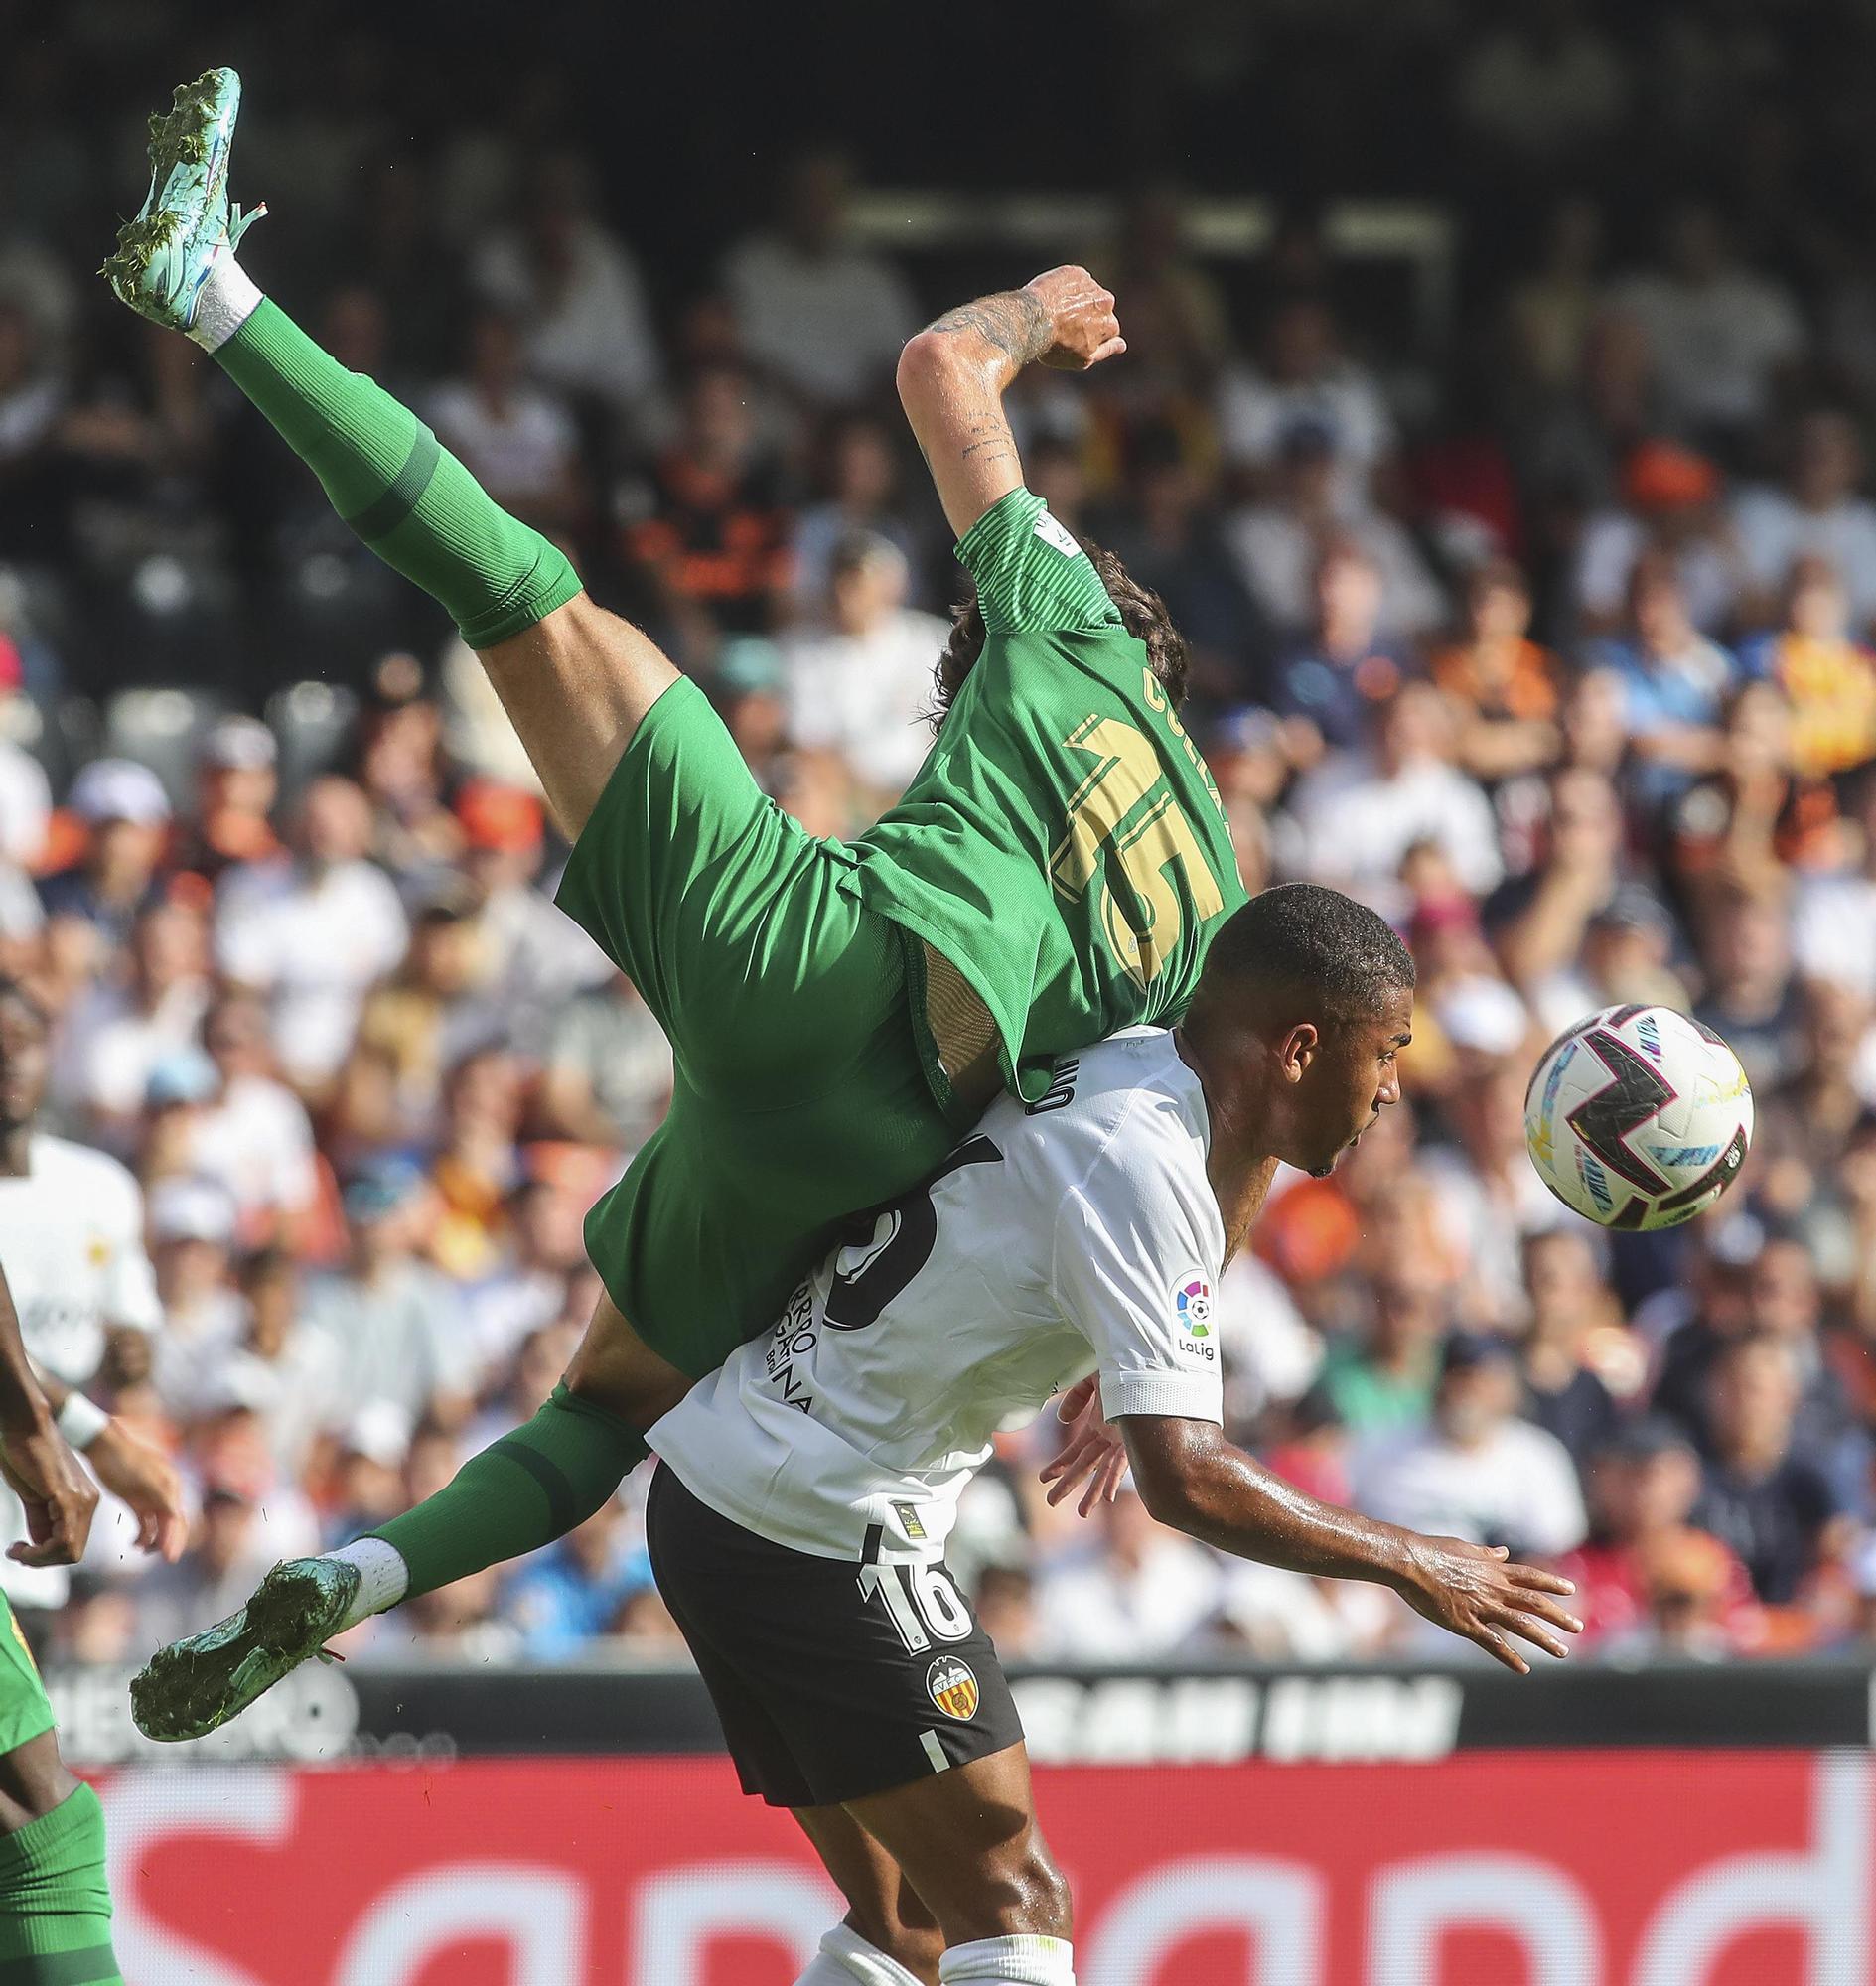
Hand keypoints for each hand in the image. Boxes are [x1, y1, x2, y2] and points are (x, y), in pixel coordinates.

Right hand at [0, 1421, 97, 1566]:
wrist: (25, 1426)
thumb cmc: (26, 1455)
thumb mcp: (35, 1495)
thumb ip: (40, 1519)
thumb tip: (39, 1544)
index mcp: (84, 1500)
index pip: (73, 1544)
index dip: (46, 1556)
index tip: (20, 1551)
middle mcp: (89, 1501)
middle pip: (73, 1552)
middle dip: (42, 1560)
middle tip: (16, 1552)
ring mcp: (81, 1500)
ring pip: (69, 1552)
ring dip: (38, 1559)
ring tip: (16, 1550)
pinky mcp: (67, 1497)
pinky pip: (62, 1540)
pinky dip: (38, 1553)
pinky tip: (18, 1546)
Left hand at [88, 1419, 187, 1561]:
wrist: (102, 1447)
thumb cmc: (124, 1460)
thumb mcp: (144, 1479)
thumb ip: (162, 1496)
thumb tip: (177, 1515)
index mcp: (170, 1486)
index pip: (178, 1518)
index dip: (176, 1538)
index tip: (171, 1557)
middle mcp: (164, 1493)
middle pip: (172, 1523)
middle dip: (169, 1542)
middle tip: (166, 1559)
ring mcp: (150, 1498)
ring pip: (158, 1526)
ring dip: (154, 1540)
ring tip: (141, 1551)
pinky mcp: (136, 1501)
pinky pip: (144, 1523)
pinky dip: (142, 1535)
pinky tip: (133, 1543)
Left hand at [1021, 267, 1126, 371]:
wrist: (1032, 319)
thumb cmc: (1056, 345)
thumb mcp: (1083, 359)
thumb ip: (1106, 350)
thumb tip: (1123, 345)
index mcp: (1111, 324)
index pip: (1109, 329)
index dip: (1093, 334)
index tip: (1076, 337)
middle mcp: (1106, 302)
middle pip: (1101, 308)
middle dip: (1088, 314)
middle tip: (1065, 325)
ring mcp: (1091, 285)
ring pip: (1088, 294)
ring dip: (1077, 300)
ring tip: (1056, 312)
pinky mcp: (1076, 273)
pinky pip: (1075, 280)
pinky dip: (1067, 288)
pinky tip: (1053, 299)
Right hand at [1039, 1375, 1128, 1515]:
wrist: (1147, 1365)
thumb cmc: (1122, 1369)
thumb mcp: (1092, 1380)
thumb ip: (1076, 1397)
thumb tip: (1062, 1420)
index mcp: (1099, 1424)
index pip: (1076, 1450)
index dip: (1060, 1464)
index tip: (1044, 1478)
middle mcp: (1110, 1437)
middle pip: (1085, 1465)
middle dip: (1068, 1484)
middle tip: (1052, 1502)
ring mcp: (1125, 1441)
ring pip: (1104, 1471)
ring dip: (1092, 1492)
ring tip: (1082, 1513)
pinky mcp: (1138, 1440)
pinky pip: (1123, 1464)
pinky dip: (1113, 1480)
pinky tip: (1107, 1497)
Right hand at [1392, 1534, 1580, 1674]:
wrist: (1411, 1562)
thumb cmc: (1433, 1550)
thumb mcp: (1464, 1547)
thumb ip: (1486, 1555)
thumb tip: (1503, 1553)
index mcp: (1493, 1569)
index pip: (1530, 1577)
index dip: (1552, 1583)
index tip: (1571, 1590)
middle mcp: (1493, 1588)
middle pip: (1534, 1603)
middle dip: (1558, 1615)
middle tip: (1578, 1627)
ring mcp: (1482, 1607)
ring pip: (1521, 1625)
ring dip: (1544, 1639)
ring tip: (1562, 1651)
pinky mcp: (1466, 1624)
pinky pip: (1493, 1644)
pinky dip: (1510, 1657)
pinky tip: (1524, 1668)